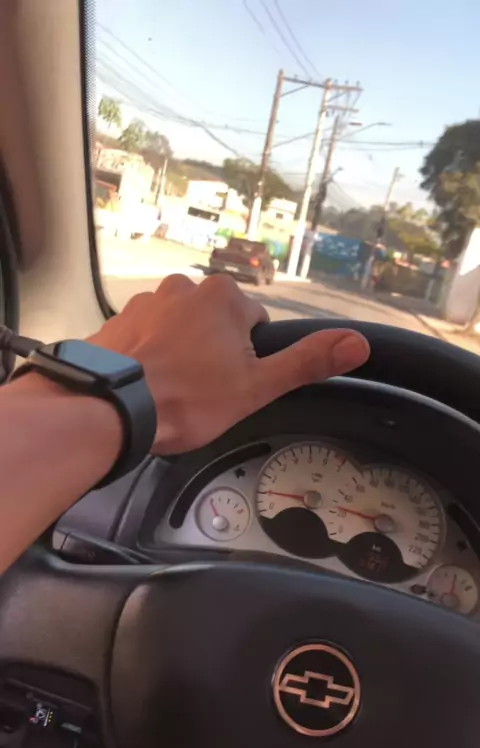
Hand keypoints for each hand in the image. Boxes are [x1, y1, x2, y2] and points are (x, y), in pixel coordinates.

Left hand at [90, 274, 369, 453]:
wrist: (111, 407)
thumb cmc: (188, 398)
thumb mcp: (257, 386)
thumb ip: (307, 362)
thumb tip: (358, 343)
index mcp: (224, 296)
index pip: (254, 325)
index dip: (248, 360)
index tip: (231, 385)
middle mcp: (183, 287)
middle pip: (215, 325)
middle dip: (213, 354)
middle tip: (202, 392)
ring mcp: (145, 301)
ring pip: (179, 330)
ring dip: (179, 354)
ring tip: (170, 391)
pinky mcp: (116, 321)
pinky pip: (144, 337)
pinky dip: (147, 356)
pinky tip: (144, 385)